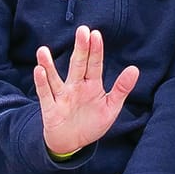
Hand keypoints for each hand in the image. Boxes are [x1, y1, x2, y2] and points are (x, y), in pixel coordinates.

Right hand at [34, 26, 139, 157]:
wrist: (72, 143)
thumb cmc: (92, 123)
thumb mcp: (111, 108)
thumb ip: (121, 89)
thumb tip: (135, 69)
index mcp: (92, 85)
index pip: (95, 65)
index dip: (95, 50)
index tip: (96, 34)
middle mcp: (75, 87)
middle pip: (78, 65)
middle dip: (80, 49)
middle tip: (82, 30)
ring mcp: (62, 97)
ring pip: (55, 78)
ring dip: (49, 64)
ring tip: (43, 50)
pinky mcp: (50, 109)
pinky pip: (45, 95)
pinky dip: (42, 83)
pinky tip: (39, 70)